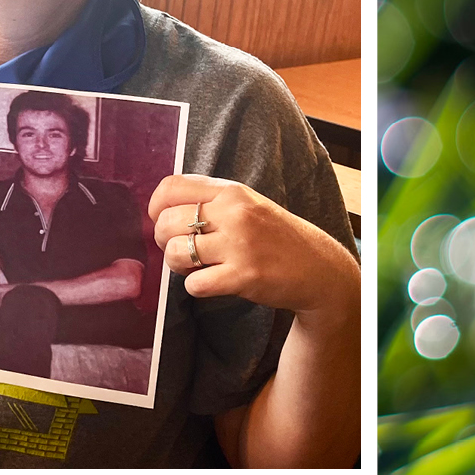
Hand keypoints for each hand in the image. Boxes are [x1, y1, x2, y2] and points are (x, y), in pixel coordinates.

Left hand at [148, 174, 358, 329]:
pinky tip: (213, 282)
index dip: (156, 207)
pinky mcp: (243, 277)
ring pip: (175, 253)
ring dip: (178, 266)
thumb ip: (211, 202)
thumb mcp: (248, 205)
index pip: (171, 187)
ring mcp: (239, 245)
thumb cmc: (276, 237)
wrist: (318, 268)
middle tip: (181, 250)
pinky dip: (197, 287)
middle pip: (166, 222)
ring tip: (197, 266)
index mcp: (232, 192)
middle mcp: (234, 213)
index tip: (162, 221)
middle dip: (164, 241)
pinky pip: (194, 284)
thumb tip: (162, 211)